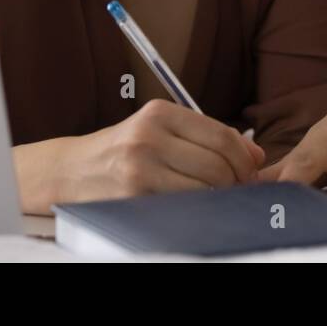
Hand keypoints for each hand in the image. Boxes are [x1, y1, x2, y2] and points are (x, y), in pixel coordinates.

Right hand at [21, 99, 265, 209]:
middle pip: (218, 166)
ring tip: (215, 201)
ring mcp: (140, 169)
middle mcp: (149, 137)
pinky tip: (195, 211)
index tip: (250, 173)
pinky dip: (197, 212)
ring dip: (219, 200)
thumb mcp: (157, 131)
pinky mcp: (133, 198)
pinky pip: (184, 209)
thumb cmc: (121, 151)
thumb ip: (205, 137)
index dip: (245, 159)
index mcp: (158, 113)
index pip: (222, 136)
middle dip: (236, 183)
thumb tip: (256, 155)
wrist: (70, 172)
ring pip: (205, 190)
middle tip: (236, 192)